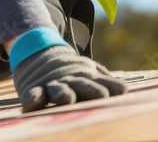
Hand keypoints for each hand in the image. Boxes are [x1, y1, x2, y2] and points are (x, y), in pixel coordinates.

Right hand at [12, 45, 126, 111]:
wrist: (40, 55)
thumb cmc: (71, 73)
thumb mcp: (88, 74)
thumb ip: (105, 82)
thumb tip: (125, 90)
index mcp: (84, 77)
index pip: (99, 81)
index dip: (110, 86)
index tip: (122, 91)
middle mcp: (68, 80)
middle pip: (81, 84)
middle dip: (91, 89)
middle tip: (102, 95)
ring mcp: (50, 85)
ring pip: (57, 90)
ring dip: (63, 93)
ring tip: (68, 98)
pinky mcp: (33, 90)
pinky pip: (32, 95)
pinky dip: (33, 98)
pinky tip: (33, 102)